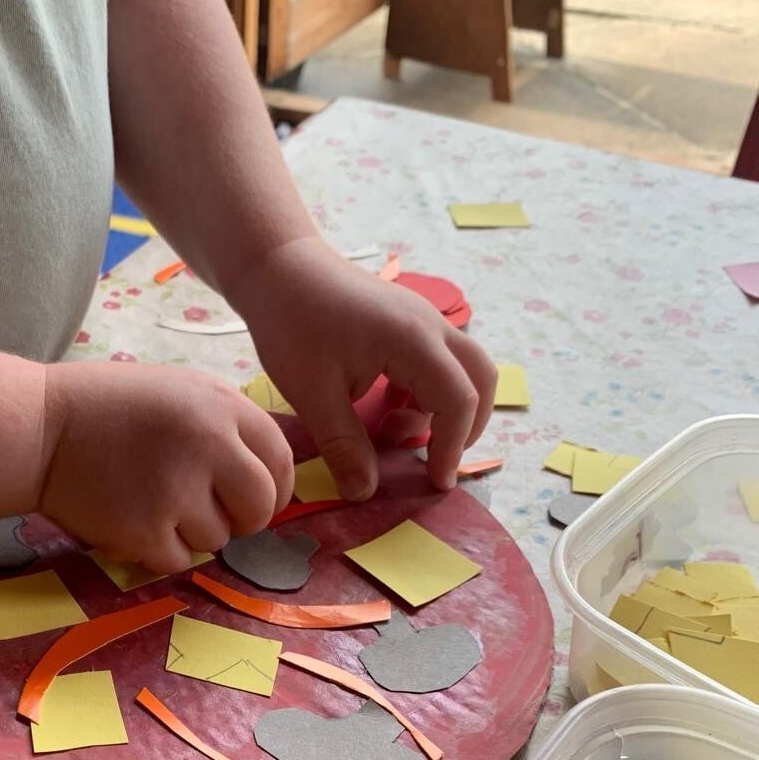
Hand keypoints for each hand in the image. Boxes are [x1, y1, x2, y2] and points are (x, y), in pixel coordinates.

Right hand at [40, 361, 292, 571]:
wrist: (37, 429)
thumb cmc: (107, 408)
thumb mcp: (178, 392)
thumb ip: (224, 425)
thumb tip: (266, 477)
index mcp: (219, 405)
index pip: (279, 458)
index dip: (276, 487)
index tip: (262, 500)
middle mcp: (207, 445)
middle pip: (261, 507)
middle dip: (245, 519)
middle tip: (215, 515)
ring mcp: (176, 490)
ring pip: (218, 539)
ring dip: (193, 532)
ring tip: (153, 504)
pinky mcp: (144, 530)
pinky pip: (178, 561)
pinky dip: (158, 551)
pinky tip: (132, 521)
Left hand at [232, 237, 497, 496]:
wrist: (278, 267)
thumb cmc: (291, 324)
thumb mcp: (312, 394)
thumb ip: (343, 446)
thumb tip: (364, 493)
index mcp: (414, 341)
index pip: (459, 401)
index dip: (451, 447)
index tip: (433, 483)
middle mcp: (431, 326)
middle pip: (480, 380)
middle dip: (464, 427)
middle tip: (432, 460)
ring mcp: (424, 319)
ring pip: (463, 369)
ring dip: (441, 408)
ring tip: (389, 431)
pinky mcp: (409, 321)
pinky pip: (439, 361)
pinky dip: (424, 392)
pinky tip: (384, 407)